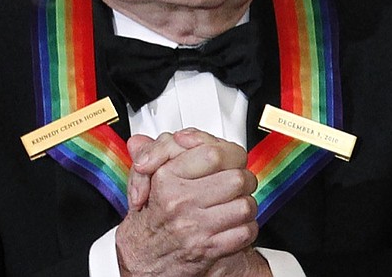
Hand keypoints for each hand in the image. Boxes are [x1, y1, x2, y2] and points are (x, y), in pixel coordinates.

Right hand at [116, 129, 258, 276]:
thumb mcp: (149, 174)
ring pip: (245, 205)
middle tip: (236, 180)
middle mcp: (181, 201)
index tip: (231, 156)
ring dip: (246, 203)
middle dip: (243, 177)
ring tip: (235, 201)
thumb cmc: (153, 213)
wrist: (145, 257)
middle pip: (237, 178)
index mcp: (167, 178)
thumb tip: (182, 136)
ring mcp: (196, 227)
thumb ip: (164, 148)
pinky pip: (245, 231)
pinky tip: (235, 223)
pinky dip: (246, 227)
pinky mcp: (209, 249)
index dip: (230, 153)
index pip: (213, 154)